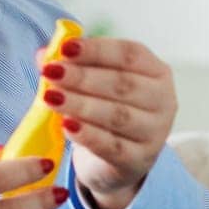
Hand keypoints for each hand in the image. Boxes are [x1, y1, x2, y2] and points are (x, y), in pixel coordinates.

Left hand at [40, 35, 177, 208]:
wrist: (116, 159)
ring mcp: (155, 132)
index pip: (130, 55)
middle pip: (124, 84)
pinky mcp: (139, 160)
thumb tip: (45, 53)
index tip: (65, 47)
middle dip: (83, 77)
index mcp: (156, 72)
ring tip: (51, 97)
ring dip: (81, 104)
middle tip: (51, 72)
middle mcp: (163, 100)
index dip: (97, 49)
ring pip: (118, 115)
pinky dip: (88, 135)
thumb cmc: (107, 111)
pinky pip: (113, 146)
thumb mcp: (94, 85)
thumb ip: (74, 66)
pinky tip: (66, 125)